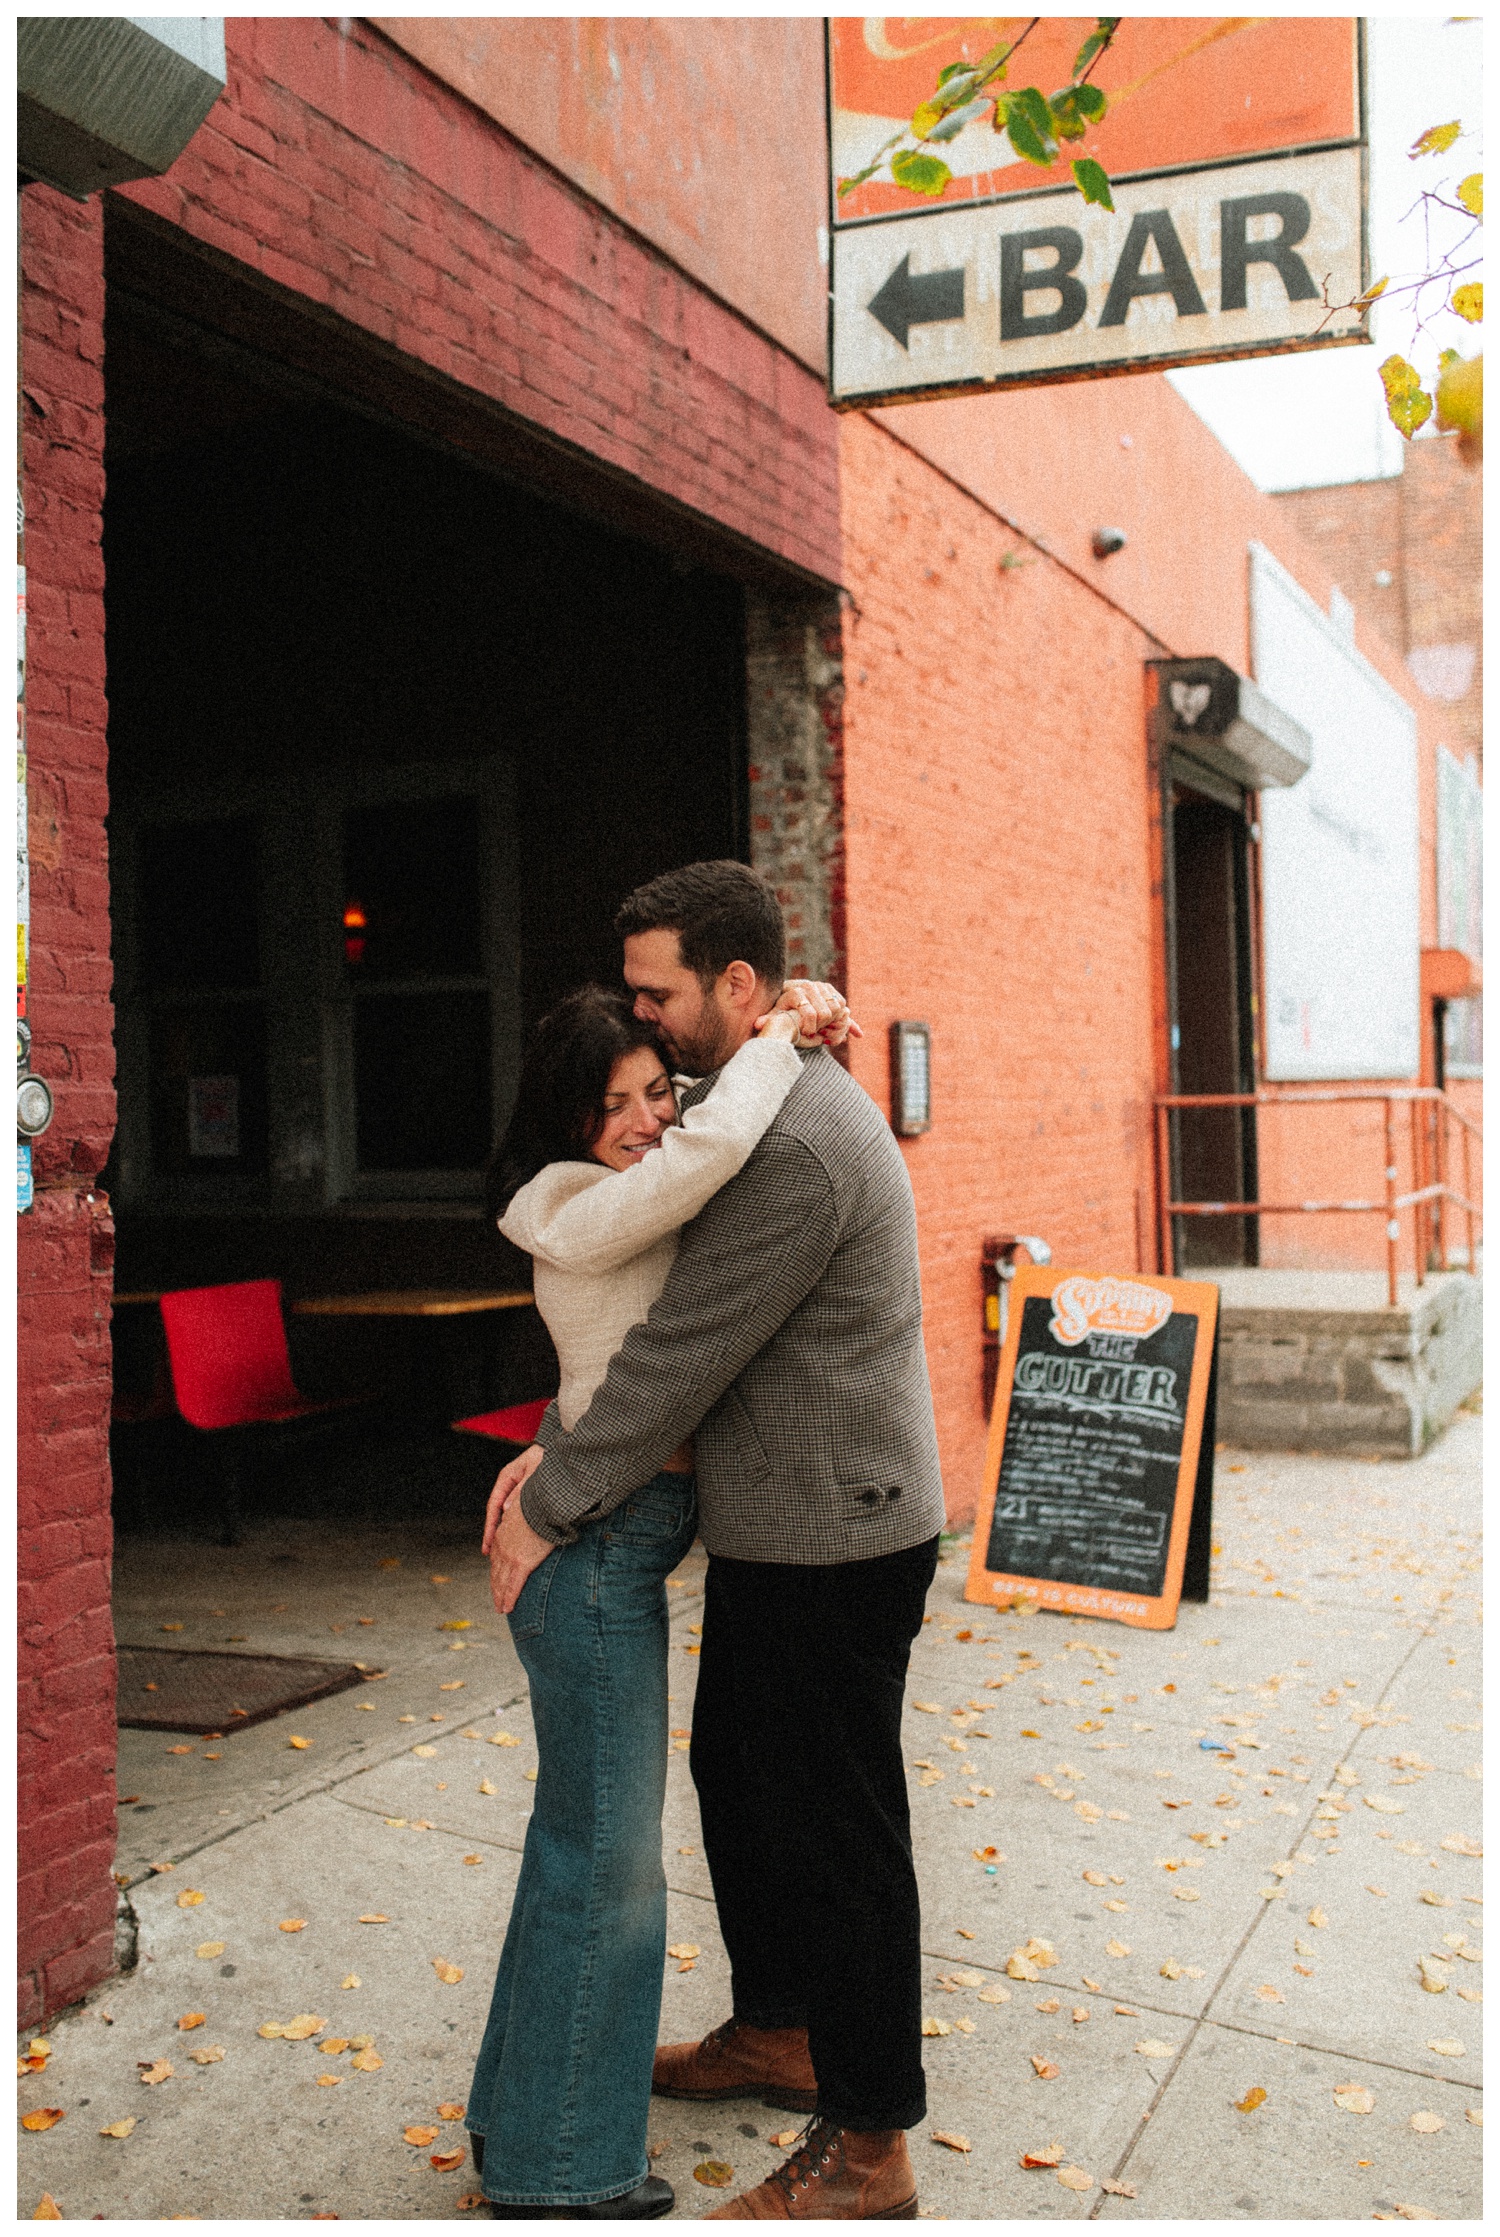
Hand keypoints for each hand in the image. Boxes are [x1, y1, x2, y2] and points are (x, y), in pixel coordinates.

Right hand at [482, 1443, 543, 1554]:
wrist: (562, 1448)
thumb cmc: (548, 1456)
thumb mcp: (534, 1470)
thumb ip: (521, 1489)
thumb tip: (507, 1510)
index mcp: (507, 1476)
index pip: (494, 1504)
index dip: (490, 1525)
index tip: (488, 1542)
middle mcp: (509, 1483)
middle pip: (497, 1511)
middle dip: (492, 1532)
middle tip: (487, 1552)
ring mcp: (517, 1488)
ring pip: (506, 1513)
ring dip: (502, 1531)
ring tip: (497, 1550)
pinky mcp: (527, 1492)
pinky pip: (517, 1512)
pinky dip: (514, 1525)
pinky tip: (515, 1538)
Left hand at [487, 1491, 556, 1615]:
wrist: (543, 1503)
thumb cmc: (538, 1501)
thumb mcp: (521, 1505)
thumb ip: (514, 1512)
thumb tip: (508, 1508)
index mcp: (502, 1533)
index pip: (496, 1557)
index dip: (496, 1570)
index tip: (497, 1579)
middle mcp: (502, 1547)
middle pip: (496, 1572)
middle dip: (496, 1588)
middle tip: (497, 1600)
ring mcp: (510, 1557)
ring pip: (501, 1583)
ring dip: (500, 1597)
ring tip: (501, 1609)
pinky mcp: (521, 1564)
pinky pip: (513, 1587)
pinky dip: (508, 1599)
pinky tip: (506, 1608)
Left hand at [761, 979, 862, 1048]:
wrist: (791, 994)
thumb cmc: (782, 1006)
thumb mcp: (775, 1014)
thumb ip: (768, 1019)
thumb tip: (756, 1024)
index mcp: (798, 992)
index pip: (811, 1013)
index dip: (810, 1027)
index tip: (808, 1036)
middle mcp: (813, 987)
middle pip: (827, 1012)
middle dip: (824, 1028)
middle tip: (819, 1037)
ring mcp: (824, 989)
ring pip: (838, 1010)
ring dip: (837, 1026)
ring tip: (827, 1036)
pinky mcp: (833, 993)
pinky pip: (843, 1009)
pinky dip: (848, 1023)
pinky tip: (859, 1035)